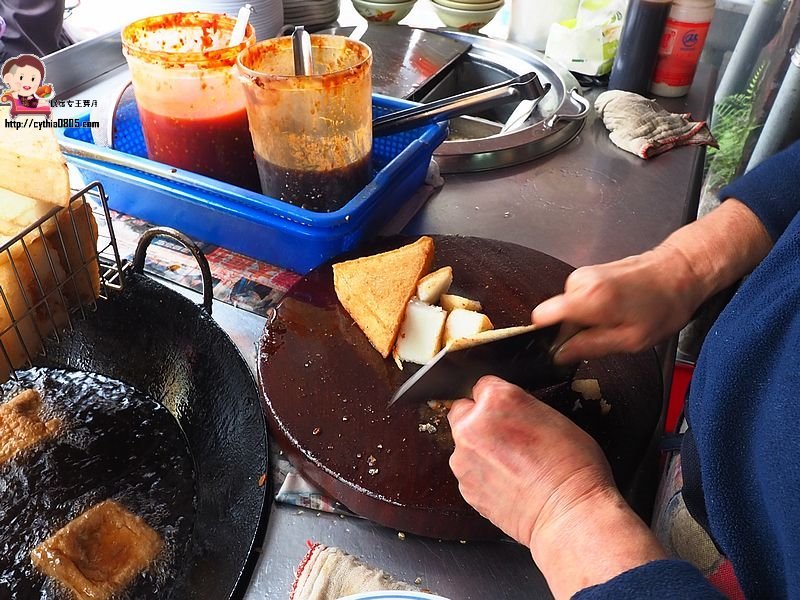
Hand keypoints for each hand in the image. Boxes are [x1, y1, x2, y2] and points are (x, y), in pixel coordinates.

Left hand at [449, 376, 665, 597]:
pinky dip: (482, 474)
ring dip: (479, 449)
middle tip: (505, 436)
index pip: (482, 385)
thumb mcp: (555, 416)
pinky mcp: (464, 485)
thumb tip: (509, 412)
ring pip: (463, 443)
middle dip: (479, 420)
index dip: (496, 399)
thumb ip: (520, 408)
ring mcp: (464, 457)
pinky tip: (507, 482)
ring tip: (512, 464)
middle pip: (463, 411)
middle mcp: (473, 424)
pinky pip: (468, 471)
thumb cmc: (574, 468)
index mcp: (497, 399)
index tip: (506, 411)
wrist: (570, 514)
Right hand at [533, 244, 704, 363]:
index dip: (549, 336)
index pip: (541, 318)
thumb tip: (559, 355)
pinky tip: (617, 310)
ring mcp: (583, 274)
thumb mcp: (629, 340)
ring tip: (616, 321)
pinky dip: (592, 309)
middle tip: (605, 335)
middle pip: (556, 316)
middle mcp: (578, 282)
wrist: (680, 272)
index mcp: (586, 299)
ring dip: (586, 320)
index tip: (566, 347)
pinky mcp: (589, 273)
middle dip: (574, 330)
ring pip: (568, 309)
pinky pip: (578, 300)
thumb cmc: (663, 306)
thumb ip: (589, 347)